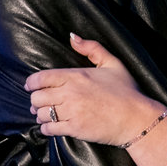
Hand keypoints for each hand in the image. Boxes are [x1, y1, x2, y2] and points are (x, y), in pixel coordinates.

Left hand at [25, 34, 164, 146]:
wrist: (135, 119)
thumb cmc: (126, 91)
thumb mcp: (112, 63)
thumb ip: (91, 48)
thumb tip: (72, 37)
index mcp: (75, 75)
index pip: (40, 78)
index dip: (31, 83)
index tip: (31, 86)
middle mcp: (69, 93)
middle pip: (37, 97)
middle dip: (36, 100)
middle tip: (40, 102)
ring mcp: (71, 112)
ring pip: (41, 114)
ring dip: (40, 115)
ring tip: (45, 115)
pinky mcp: (74, 129)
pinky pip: (49, 129)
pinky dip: (46, 128)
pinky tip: (51, 126)